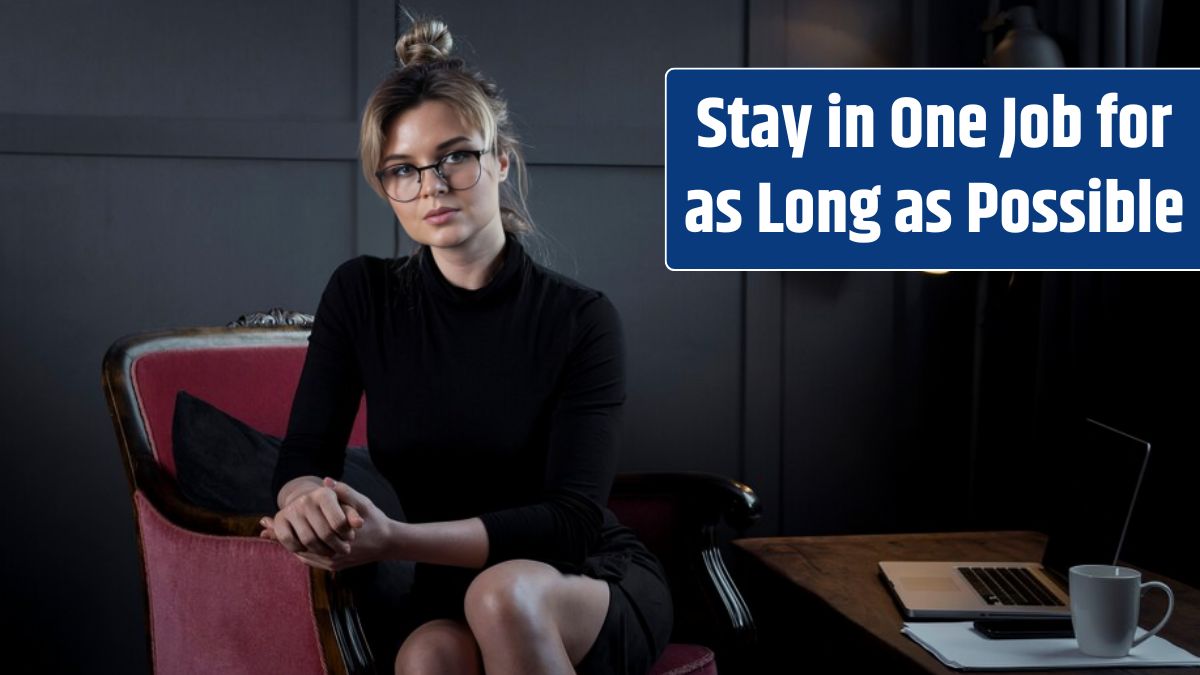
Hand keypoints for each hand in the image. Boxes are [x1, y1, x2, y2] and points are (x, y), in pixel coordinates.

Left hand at [261, 478, 393, 572]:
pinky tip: (294, 542)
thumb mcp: (363, 503)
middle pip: (298, 548)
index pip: (300, 537)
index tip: (266, 522)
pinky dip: (301, 551)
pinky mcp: (335, 566)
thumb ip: (344, 492)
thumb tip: (326, 481)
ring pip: (303, 556)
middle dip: (282, 538)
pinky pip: (312, 560)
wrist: (389, 543)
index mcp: (335, 541)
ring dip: (291, 545)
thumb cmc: (376, 521)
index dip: (283, 529)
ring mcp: (333, 564)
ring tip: (272, 535)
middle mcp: (332, 557)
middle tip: (264, 529)